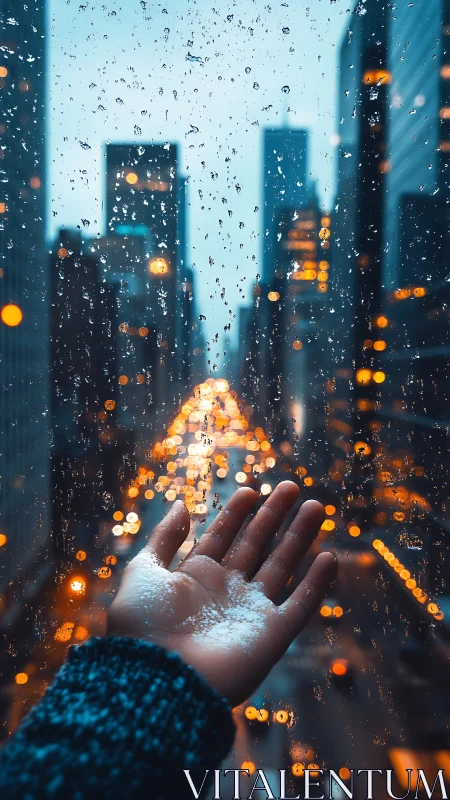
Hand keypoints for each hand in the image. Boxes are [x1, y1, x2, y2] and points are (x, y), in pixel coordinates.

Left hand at [107, 481, 336, 706]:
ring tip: (315, 505)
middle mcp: (226, 592)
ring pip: (282, 567)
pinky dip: (317, 584)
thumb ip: (163, 539)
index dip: (236, 513)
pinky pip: (300, 605)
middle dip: (273, 516)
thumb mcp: (143, 572)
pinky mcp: (272, 636)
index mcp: (194, 577)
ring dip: (300, 537)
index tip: (251, 489)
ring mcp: (250, 613)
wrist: (159, 681)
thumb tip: (181, 506)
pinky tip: (329, 557)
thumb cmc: (145, 628)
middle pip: (256, 545)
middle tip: (290, 486)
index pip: (222, 536)